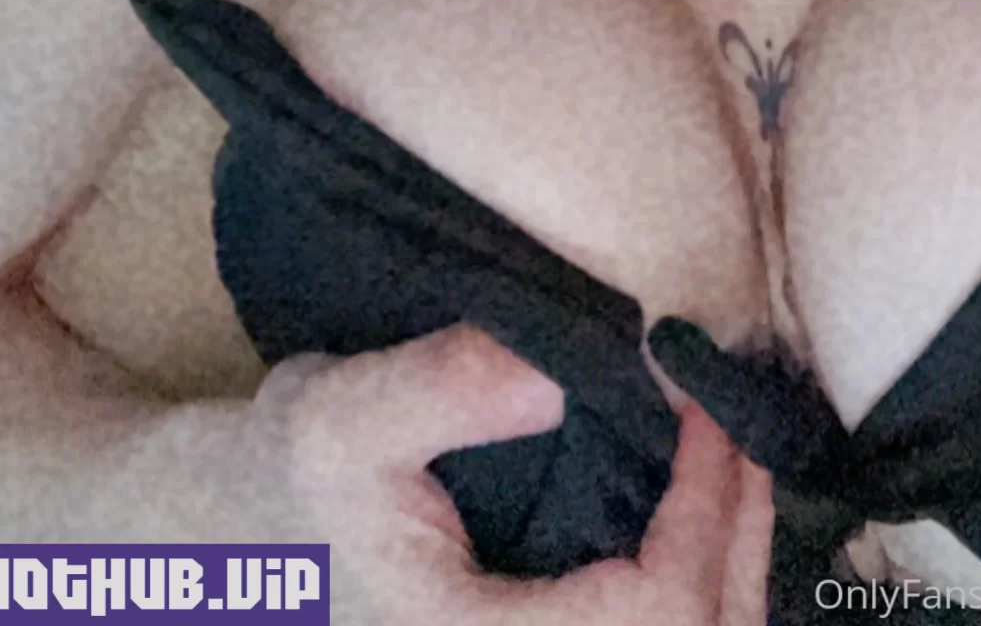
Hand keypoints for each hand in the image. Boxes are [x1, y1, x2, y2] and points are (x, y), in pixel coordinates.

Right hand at [261, 322, 775, 624]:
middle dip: (738, 533)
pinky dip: (702, 589)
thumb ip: (442, 390)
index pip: (650, 616)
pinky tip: (702, 517)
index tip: (698, 403)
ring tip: (732, 461)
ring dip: (733, 566)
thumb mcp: (340, 413)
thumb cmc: (292, 479)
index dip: (703, 515)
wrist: (242, 540)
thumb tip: (557, 378)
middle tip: (734, 420)